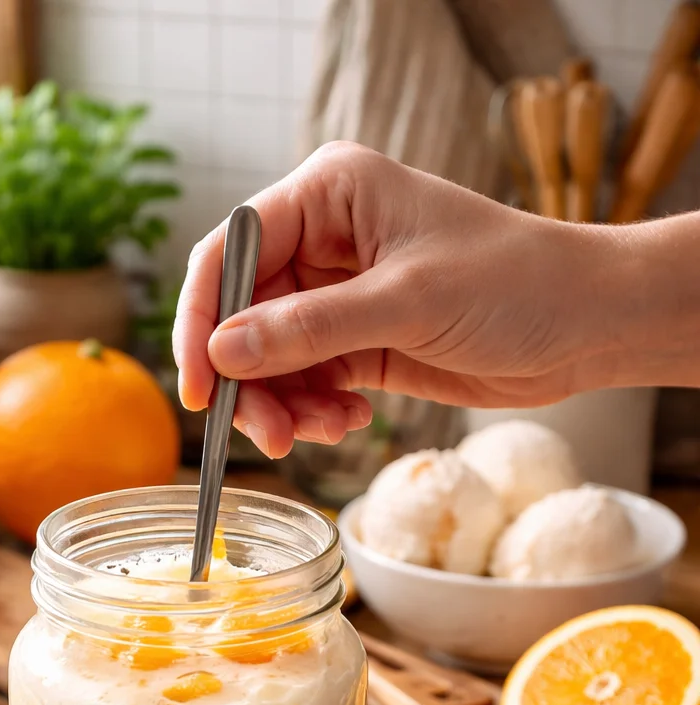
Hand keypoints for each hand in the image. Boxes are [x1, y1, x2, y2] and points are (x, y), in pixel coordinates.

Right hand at [174, 142, 621, 456]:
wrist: (583, 323)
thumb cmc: (513, 283)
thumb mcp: (405, 303)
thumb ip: (310, 329)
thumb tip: (224, 352)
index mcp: (330, 193)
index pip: (231, 250)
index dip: (202, 318)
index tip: (201, 386)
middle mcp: (325, 237)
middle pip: (241, 312)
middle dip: (248, 378)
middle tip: (266, 432)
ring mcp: (339, 291)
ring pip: (269, 355)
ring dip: (281, 403)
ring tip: (314, 433)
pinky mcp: (357, 338)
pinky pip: (305, 379)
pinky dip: (313, 409)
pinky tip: (347, 420)